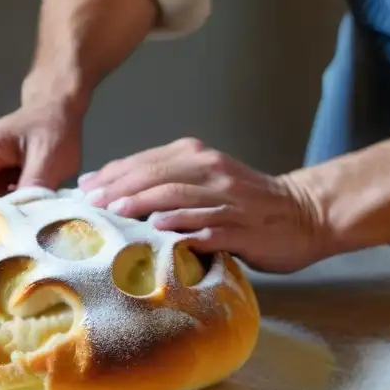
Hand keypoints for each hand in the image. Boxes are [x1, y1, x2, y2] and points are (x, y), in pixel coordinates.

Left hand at [78, 138, 325, 272]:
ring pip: (179, 195)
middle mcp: (213, 172)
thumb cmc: (247, 204)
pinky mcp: (244, 227)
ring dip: (144, 203)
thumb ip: (166, 182)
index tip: (85, 188)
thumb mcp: (206, 182)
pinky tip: (160, 231)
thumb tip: (110, 192)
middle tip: (91, 202)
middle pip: (158, 175)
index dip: (114, 173)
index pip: (147, 161)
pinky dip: (183, 226)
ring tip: (116, 212)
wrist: (305, 214)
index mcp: (200, 157)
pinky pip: (210, 225)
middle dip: (120, 187)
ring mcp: (229, 199)